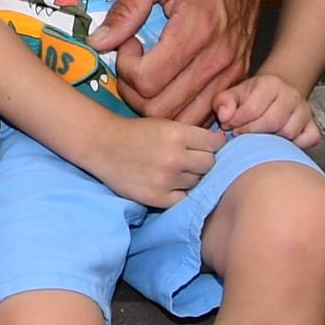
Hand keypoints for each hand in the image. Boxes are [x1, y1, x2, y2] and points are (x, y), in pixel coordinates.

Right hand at [86, 112, 224, 210]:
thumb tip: (221, 143)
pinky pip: (183, 199)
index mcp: (178, 134)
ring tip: (177, 172)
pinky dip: (180, 193)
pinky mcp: (157, 197)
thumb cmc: (136, 133)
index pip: (214, 143)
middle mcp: (175, 157)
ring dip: (192, 178)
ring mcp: (166, 179)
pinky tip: (172, 185)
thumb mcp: (165, 125)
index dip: (214, 144)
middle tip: (192, 160)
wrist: (103, 145)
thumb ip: (191, 135)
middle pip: (210, 164)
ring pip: (198, 182)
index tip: (210, 146)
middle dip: (204, 161)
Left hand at [110, 0, 258, 119]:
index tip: (128, 44)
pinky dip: (182, 107)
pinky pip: (205, 113)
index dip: (126, 68)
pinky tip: (173, 81)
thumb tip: (98, 41)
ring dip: (158, 105)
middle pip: (161, 109)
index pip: (148, 81)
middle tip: (135, 63)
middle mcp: (218, 57)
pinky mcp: (238, 78)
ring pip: (183, 119)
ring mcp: (232, 71)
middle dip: (135, 91)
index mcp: (196, 29)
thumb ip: (126, 9)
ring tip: (153, 73)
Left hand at [213, 71, 320, 148]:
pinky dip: (294, 145)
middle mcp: (291, 95)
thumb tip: (224, 115)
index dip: (237, 122)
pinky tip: (279, 142)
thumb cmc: (253, 98)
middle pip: (272, 122)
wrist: (277, 95)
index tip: (230, 127)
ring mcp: (305, 111)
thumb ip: (223, 102)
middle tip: (241, 136)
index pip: (253, 108)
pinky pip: (307, 140)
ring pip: (289, 133)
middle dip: (252, 133)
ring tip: (259, 138)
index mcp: (270, 84)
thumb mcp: (233, 94)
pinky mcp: (313, 126)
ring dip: (271, 141)